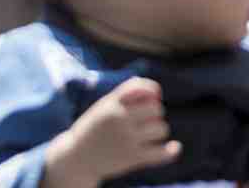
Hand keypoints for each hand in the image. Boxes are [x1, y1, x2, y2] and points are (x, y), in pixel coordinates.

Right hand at [45, 77, 179, 187]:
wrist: (73, 160)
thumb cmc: (92, 129)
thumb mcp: (103, 107)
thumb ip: (126, 94)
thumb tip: (155, 90)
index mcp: (111, 105)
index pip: (144, 88)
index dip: (153, 91)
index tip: (152, 98)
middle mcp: (119, 120)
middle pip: (156, 108)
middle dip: (154, 113)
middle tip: (144, 121)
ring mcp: (126, 140)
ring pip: (161, 128)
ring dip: (158, 131)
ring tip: (146, 136)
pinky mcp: (131, 158)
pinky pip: (159, 153)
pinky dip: (170, 151)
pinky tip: (174, 147)